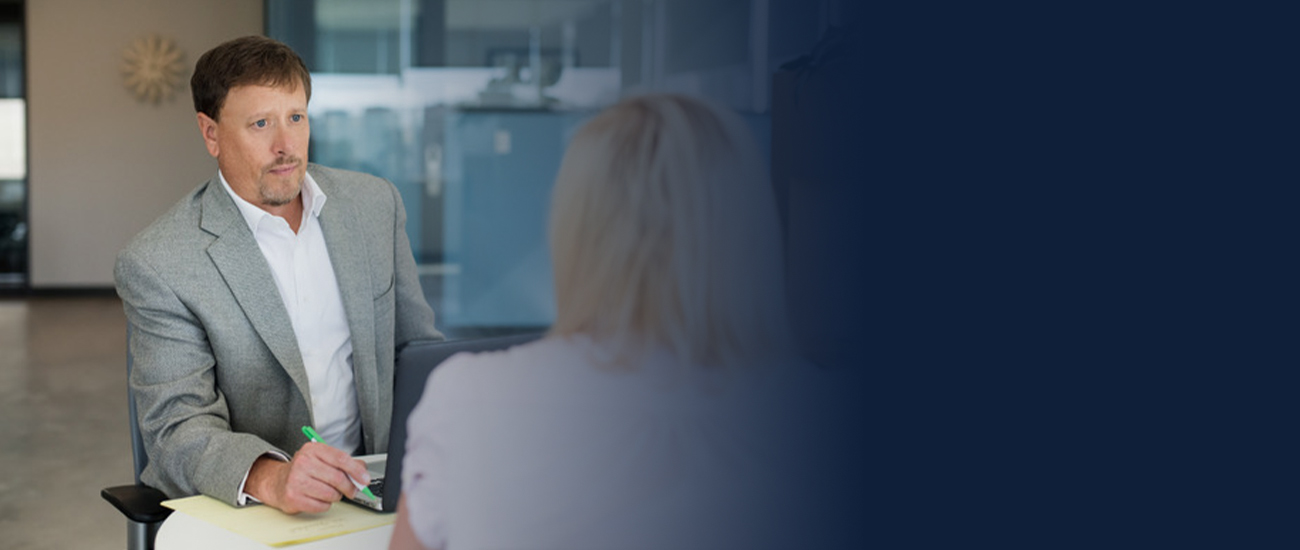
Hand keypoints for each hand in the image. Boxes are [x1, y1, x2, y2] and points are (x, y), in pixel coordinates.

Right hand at [247, 442, 370, 513]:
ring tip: (330, 492)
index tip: (365, 479)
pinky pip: (322, 506)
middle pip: (337, 478)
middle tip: (352, 491)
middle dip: (349, 487)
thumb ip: (345, 463)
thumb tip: (363, 473)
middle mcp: (303, 463)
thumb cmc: (305, 470)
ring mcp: (296, 480)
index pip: (340, 459)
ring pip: (331, 494)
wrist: (278, 482)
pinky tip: (319, 498)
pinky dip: (325, 505)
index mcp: (313, 450)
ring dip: (336, 496)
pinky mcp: (293, 497)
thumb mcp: (323, 459)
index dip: (356, 470)